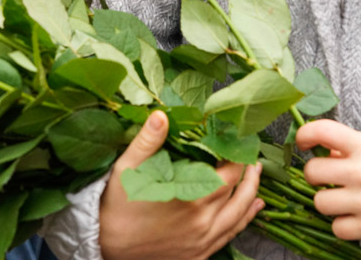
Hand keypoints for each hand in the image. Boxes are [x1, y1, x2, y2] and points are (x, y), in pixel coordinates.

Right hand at [99, 111, 263, 259]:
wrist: (104, 248)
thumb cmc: (116, 208)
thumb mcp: (127, 170)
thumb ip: (148, 142)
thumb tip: (162, 115)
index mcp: (192, 196)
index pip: (230, 172)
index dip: (239, 155)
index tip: (240, 141)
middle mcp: (204, 221)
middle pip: (241, 194)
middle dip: (250, 174)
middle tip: (252, 159)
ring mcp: (203, 241)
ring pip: (239, 217)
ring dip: (252, 197)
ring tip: (256, 180)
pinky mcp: (198, 255)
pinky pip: (230, 237)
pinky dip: (244, 221)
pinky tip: (250, 212)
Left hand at [296, 119, 360, 240]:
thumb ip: (347, 146)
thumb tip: (321, 153)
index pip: (323, 131)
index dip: (305, 135)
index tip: (303, 142)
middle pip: (313, 172)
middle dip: (317, 175)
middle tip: (329, 176)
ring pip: (320, 202)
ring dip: (328, 201)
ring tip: (344, 197)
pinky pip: (337, 228)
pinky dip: (343, 224)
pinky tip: (354, 215)